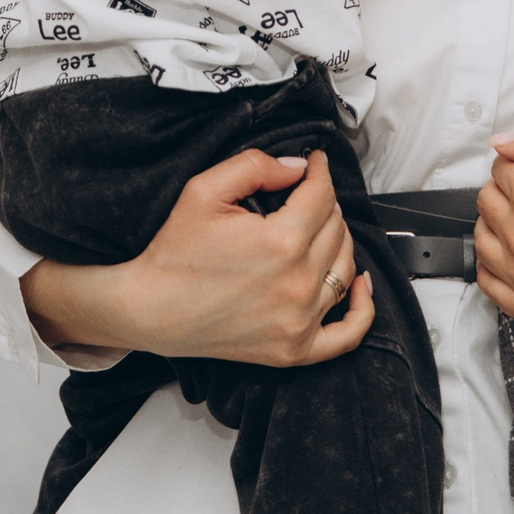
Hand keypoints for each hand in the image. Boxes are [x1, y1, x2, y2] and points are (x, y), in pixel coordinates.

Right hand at [20, 146, 373, 368]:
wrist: (150, 309)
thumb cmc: (173, 254)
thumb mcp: (204, 190)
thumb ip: (256, 166)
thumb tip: (298, 168)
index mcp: (280, 242)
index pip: (321, 195)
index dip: (319, 172)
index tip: (314, 164)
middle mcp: (298, 284)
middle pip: (337, 228)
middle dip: (324, 203)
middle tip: (305, 193)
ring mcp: (299, 321)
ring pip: (346, 268)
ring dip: (339, 241)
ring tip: (321, 227)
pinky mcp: (294, 349)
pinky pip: (347, 335)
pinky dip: (363, 309)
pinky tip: (361, 285)